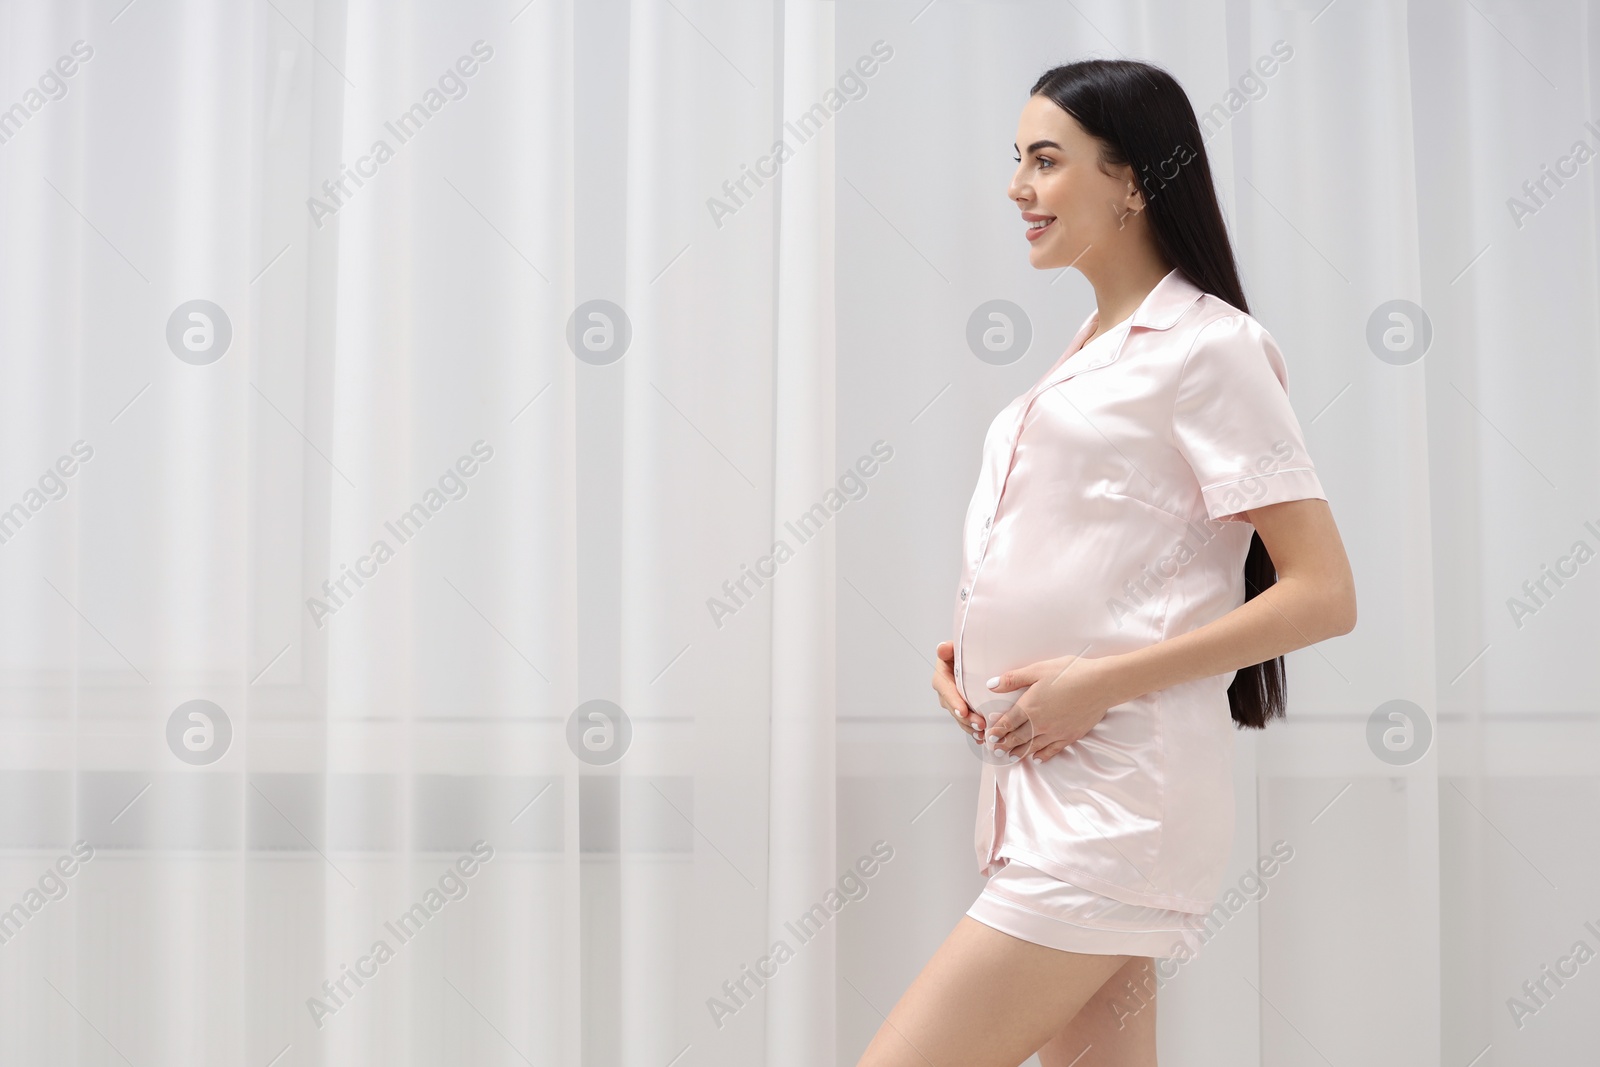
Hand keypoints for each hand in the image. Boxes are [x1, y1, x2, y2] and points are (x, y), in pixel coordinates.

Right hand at [932, 641, 985, 740]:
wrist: (968, 660)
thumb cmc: (960, 653)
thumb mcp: (953, 648)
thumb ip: (947, 649)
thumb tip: (942, 648)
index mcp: (941, 676)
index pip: (945, 689)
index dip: (954, 701)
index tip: (963, 710)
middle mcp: (945, 691)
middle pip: (953, 707)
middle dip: (966, 718)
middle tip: (980, 725)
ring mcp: (953, 701)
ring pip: (960, 717)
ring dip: (970, 727)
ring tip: (982, 734)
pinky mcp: (962, 708)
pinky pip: (966, 721)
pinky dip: (973, 731)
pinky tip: (981, 738)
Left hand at [980, 653, 1118, 761]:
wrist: (1101, 684)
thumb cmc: (1070, 673)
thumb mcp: (1038, 670)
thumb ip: (1013, 679)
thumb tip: (991, 685)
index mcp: (1029, 707)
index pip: (1008, 723)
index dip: (997, 730)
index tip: (989, 736)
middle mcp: (1040, 724)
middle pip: (1018, 737)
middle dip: (1005, 744)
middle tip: (996, 750)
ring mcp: (1056, 732)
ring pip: (1033, 746)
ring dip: (1020, 752)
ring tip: (1011, 757)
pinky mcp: (1070, 736)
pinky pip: (1052, 750)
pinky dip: (1043, 756)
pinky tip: (1037, 759)